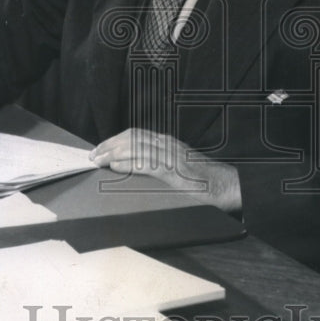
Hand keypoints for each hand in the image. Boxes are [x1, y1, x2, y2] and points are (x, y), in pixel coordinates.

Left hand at [89, 128, 241, 213]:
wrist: (227, 186)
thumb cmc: (203, 180)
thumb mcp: (178, 166)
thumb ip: (159, 164)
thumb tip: (136, 167)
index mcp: (167, 143)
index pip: (135, 134)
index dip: (114, 139)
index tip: (99, 149)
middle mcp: (168, 145)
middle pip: (132, 138)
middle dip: (109, 145)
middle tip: (92, 155)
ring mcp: (171, 157)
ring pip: (137, 147)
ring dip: (113, 152)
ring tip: (98, 159)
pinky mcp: (174, 172)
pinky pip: (148, 164)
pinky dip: (128, 163)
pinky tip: (115, 167)